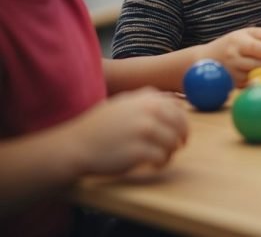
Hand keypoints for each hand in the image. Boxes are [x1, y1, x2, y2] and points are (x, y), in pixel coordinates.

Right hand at [71, 88, 188, 175]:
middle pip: (180, 124)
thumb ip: (147, 102)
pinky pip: (163, 157)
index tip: (179, 131)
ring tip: (161, 157)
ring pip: (174, 142)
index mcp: (145, 98)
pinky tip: (152, 165)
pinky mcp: (140, 150)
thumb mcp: (123, 105)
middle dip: (181, 136)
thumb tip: (177, 102)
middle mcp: (148, 110)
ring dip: (170, 152)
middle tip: (178, 146)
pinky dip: (161, 163)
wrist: (75, 146)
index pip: (177, 107)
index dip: (181, 121)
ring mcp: (144, 130)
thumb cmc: (99, 128)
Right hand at [201, 28, 260, 85]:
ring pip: (258, 71)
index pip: (258, 42)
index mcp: (238, 40)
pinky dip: (258, 77)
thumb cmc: (232, 44)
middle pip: (260, 59)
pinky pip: (252, 81)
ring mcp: (232, 70)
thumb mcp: (245, 34)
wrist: (205, 59)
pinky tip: (256, 73)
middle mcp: (234, 55)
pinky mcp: (233, 83)